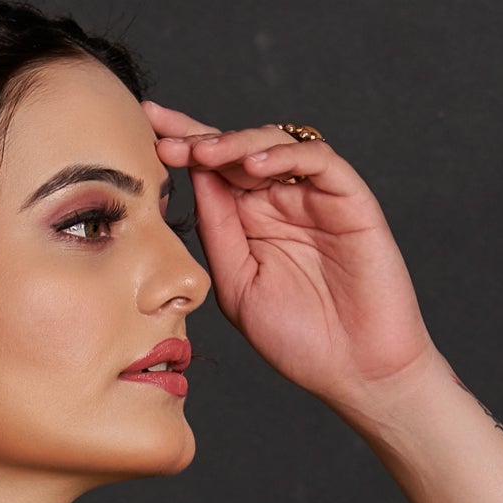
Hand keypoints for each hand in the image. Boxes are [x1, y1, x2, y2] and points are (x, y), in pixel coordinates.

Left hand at [144, 112, 438, 425]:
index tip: (145, 129)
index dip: (183, 144)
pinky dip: (285, 156)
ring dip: (236, 143)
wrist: (356, 373)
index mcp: (250, 222)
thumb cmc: (299, 340)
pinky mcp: (350, 199)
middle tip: (164, 136)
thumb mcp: (238, 287)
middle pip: (238, 148)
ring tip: (204, 152)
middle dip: (199, 137)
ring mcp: (316, 197)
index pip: (213, 171)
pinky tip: (252, 167)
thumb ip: (218, 234)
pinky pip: (318, 159)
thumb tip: (193, 181)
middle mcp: (281, 201)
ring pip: (276, 144)